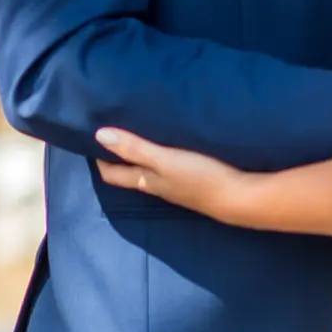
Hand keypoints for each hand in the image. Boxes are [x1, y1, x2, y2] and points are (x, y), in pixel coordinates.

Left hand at [96, 127, 257, 224]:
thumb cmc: (200, 178)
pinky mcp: (197, 182)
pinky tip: (174, 148)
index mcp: (147, 181)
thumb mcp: (165, 159)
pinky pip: (173, 170)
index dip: (100, 159)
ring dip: (144, 157)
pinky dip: (166, 158)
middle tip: (116, 132)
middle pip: (132, 174)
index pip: (113, 173)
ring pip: (153, 172)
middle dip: (121, 157)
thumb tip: (99, 135)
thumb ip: (135, 148)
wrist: (240, 198)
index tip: (92, 140)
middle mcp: (159, 186)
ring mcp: (179, 186)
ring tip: (143, 134)